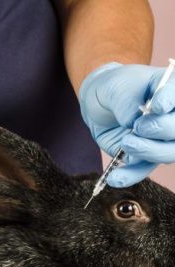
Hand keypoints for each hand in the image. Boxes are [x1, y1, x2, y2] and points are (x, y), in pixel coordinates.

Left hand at [79, 62, 174, 186]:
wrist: (99, 103)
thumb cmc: (114, 89)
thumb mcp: (117, 88)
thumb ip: (127, 103)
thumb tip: (133, 122)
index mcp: (172, 91)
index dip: (171, 101)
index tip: (158, 106)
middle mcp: (173, 117)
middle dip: (161, 129)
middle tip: (138, 126)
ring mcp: (161, 140)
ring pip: (168, 153)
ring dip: (148, 151)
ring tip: (126, 142)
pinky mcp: (144, 156)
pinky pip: (142, 170)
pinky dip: (130, 175)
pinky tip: (115, 178)